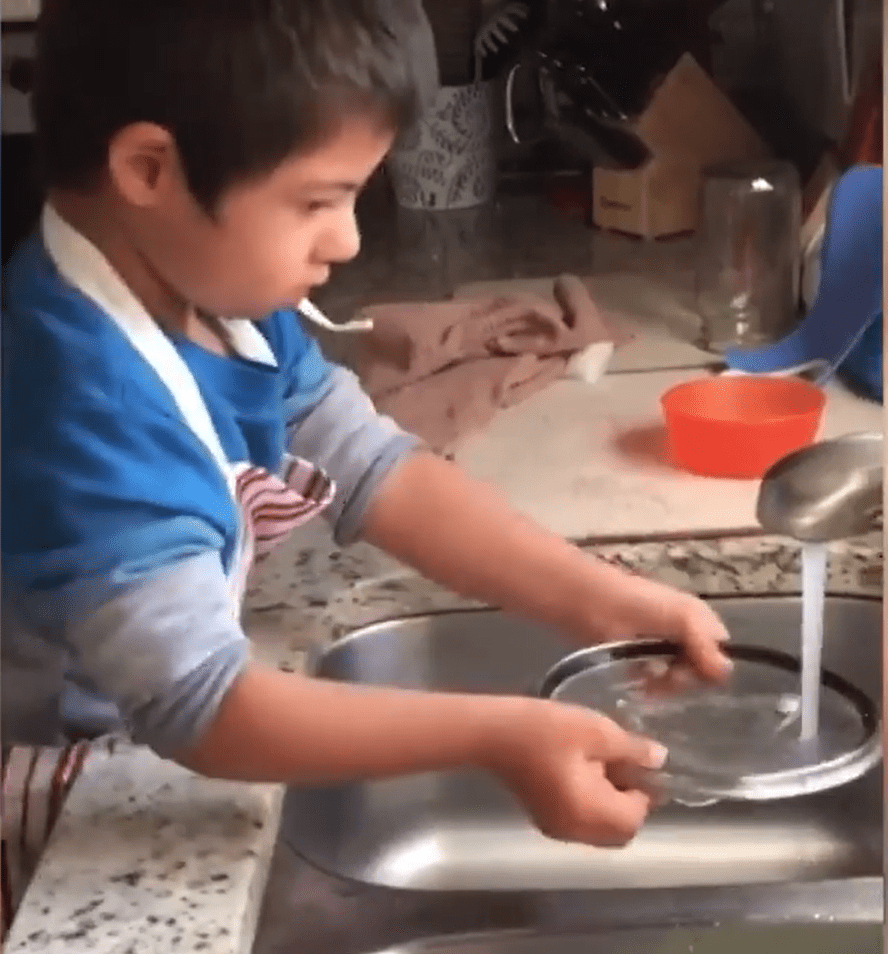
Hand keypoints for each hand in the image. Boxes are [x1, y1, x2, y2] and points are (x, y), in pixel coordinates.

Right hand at [484, 697, 667, 845]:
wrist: (492, 733)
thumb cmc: (545, 729)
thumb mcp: (595, 731)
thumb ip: (631, 749)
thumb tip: (660, 760)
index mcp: (590, 812)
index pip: (635, 818)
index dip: (644, 792)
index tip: (636, 761)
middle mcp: (575, 830)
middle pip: (620, 831)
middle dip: (629, 802)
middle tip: (620, 764)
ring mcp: (557, 828)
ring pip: (601, 829)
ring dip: (611, 804)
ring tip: (599, 764)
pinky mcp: (544, 820)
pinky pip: (582, 823)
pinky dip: (592, 805)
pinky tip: (580, 772)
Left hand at [583, 570, 732, 684]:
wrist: (589, 602)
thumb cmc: (637, 604)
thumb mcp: (680, 617)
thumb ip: (704, 642)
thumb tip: (725, 673)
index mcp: (699, 617)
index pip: (719, 651)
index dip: (710, 667)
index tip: (692, 674)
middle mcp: (683, 631)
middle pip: (699, 668)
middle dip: (685, 679)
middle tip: (666, 679)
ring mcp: (660, 644)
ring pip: (677, 676)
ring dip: (666, 684)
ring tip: (648, 684)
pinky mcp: (638, 657)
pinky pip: (655, 678)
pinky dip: (651, 683)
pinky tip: (638, 682)